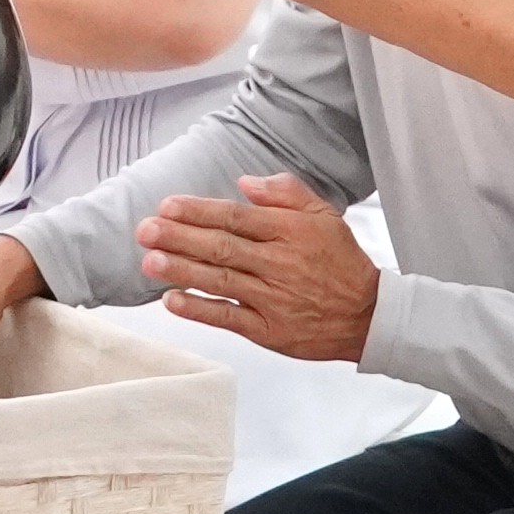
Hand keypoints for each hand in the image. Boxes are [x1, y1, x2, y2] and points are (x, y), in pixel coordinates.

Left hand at [139, 176, 380, 363]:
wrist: (368, 315)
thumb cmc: (340, 261)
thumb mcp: (324, 215)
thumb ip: (286, 193)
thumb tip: (245, 183)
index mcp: (290, 232)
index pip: (236, 217)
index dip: (199, 211)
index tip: (167, 205)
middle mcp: (279, 264)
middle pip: (223, 247)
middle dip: (179, 237)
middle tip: (145, 230)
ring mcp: (273, 299)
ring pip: (221, 281)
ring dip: (182, 270)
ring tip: (149, 260)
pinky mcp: (269, 331)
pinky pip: (229, 317)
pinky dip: (199, 309)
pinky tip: (171, 300)